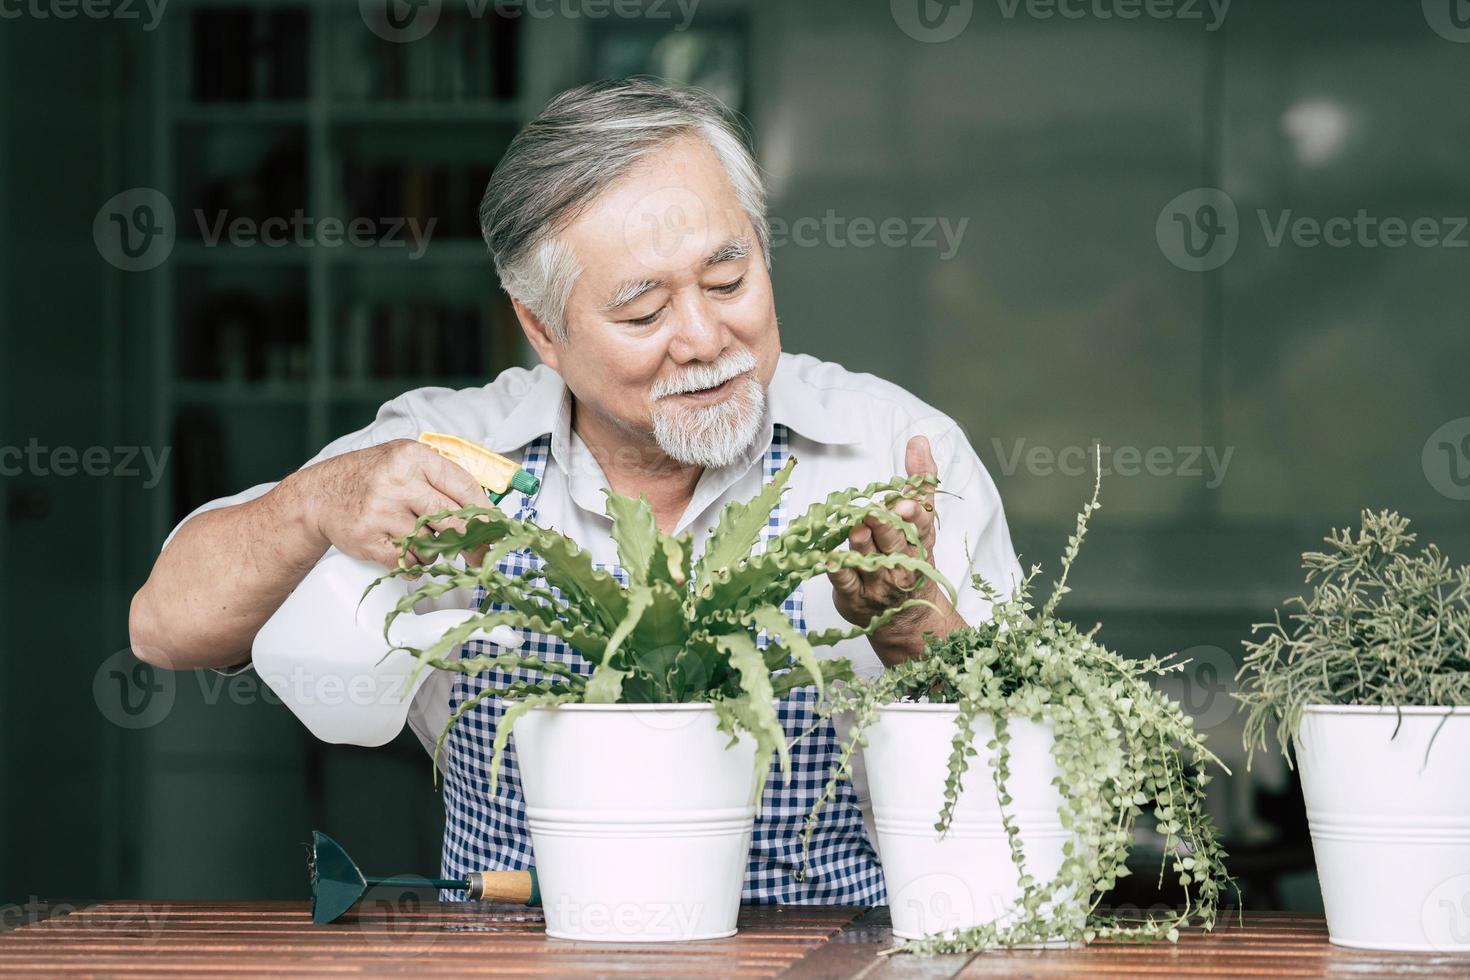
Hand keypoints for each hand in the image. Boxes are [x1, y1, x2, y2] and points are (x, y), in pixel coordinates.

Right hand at [295, 439, 487, 568]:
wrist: (318, 495)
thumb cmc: (369, 478)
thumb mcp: (404, 461)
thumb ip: (441, 479)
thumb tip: (485, 513)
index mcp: (413, 458)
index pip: (463, 487)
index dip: (485, 513)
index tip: (496, 529)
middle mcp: (398, 482)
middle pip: (453, 519)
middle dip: (472, 541)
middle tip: (480, 554)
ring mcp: (381, 512)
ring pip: (431, 545)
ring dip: (434, 551)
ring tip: (421, 540)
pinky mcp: (368, 539)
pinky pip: (408, 562)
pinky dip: (413, 564)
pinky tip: (406, 552)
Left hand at [827, 435, 965, 666]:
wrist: (906, 618)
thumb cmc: (910, 559)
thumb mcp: (921, 521)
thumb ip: (920, 481)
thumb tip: (919, 440)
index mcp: (920, 543)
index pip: (922, 527)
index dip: (915, 516)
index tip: (907, 503)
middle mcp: (902, 564)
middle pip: (894, 543)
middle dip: (886, 528)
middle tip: (876, 513)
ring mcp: (878, 584)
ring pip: (870, 562)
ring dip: (862, 546)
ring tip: (856, 530)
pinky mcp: (855, 598)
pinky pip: (845, 583)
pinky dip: (838, 571)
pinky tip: (828, 559)